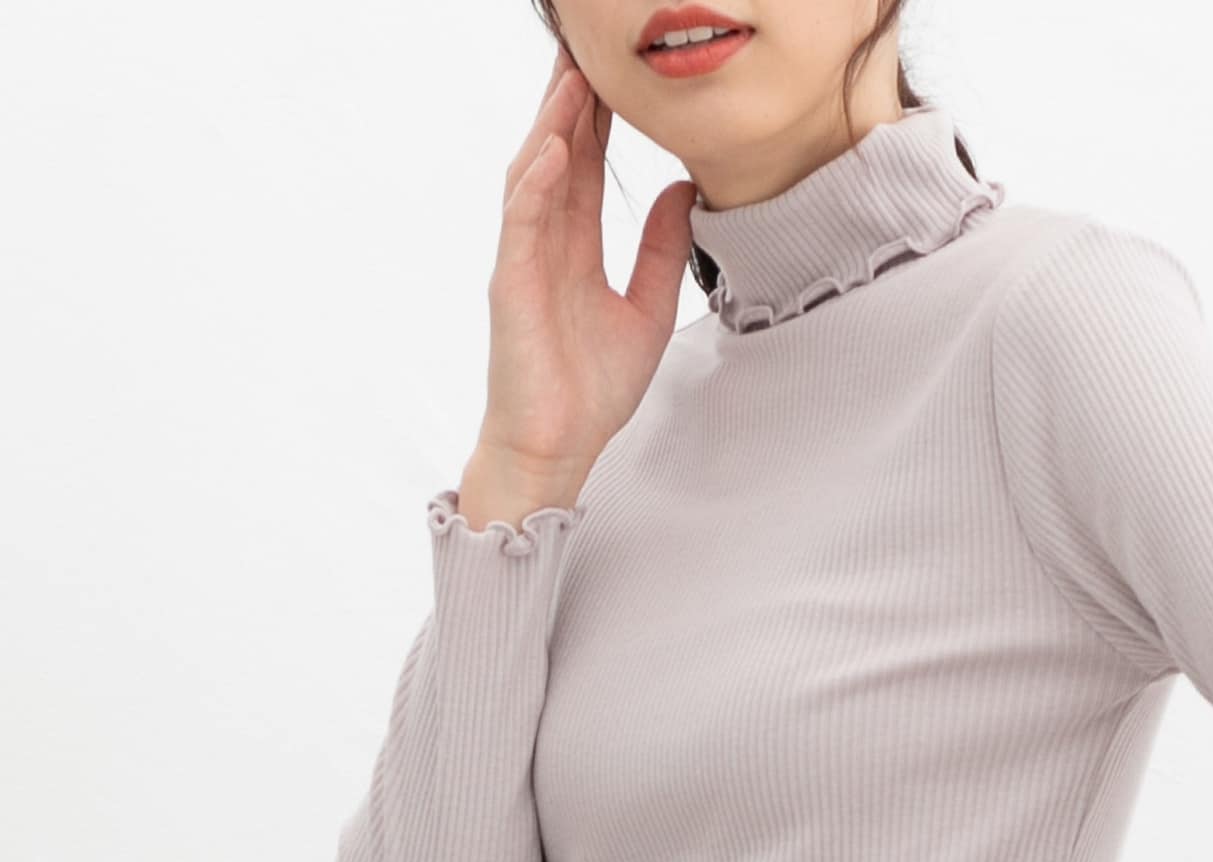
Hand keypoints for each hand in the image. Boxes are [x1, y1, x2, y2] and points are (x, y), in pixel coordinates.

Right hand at [476, 42, 698, 503]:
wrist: (557, 448)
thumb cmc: (590, 392)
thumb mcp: (648, 310)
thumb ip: (660, 250)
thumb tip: (682, 192)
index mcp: (573, 248)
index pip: (584, 165)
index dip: (598, 115)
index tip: (616, 68)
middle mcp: (544, 245)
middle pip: (556, 154)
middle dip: (569, 98)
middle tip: (586, 42)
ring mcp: (523, 262)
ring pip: (534, 175)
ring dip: (551, 124)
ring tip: (572, 75)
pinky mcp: (511, 288)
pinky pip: (521, 223)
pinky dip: (535, 181)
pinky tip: (552, 146)